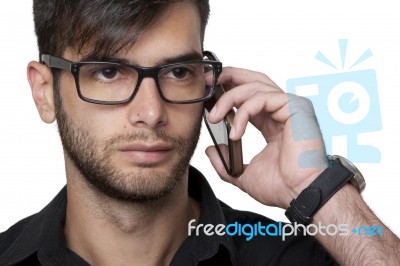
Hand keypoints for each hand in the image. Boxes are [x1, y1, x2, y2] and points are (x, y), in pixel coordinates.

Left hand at [206, 67, 328, 208]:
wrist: (299, 194)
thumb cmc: (281, 186)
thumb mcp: (243, 175)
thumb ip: (225, 163)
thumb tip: (212, 150)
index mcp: (271, 123)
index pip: (248, 96)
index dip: (227, 89)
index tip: (208, 91)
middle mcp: (280, 111)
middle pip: (253, 80)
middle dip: (228, 76)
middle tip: (208, 82)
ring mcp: (289, 107)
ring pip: (254, 87)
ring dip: (229, 98)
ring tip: (214, 117)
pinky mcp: (294, 108)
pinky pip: (262, 99)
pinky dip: (243, 112)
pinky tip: (236, 132)